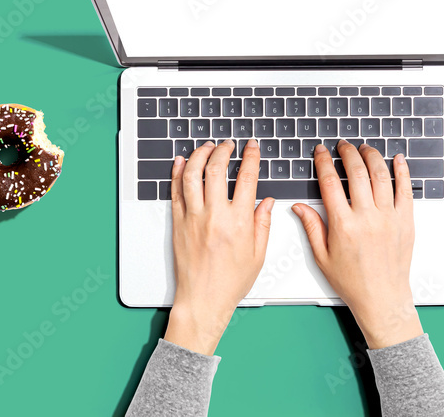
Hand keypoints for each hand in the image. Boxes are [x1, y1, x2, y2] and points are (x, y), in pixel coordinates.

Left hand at [164, 139, 273, 354]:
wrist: (203, 299)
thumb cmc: (230, 282)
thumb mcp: (258, 254)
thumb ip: (263, 224)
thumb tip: (267, 202)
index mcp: (239, 222)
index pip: (247, 178)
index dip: (251, 157)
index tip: (252, 147)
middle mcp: (215, 216)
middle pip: (217, 169)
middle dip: (223, 150)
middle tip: (228, 144)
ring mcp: (193, 218)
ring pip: (193, 175)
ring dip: (200, 155)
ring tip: (207, 147)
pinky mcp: (178, 223)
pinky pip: (175, 191)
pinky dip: (178, 172)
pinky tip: (182, 162)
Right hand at [291, 141, 422, 348]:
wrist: (382, 298)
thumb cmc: (353, 282)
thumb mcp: (323, 257)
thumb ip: (312, 227)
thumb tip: (299, 207)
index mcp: (343, 226)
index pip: (330, 183)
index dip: (324, 162)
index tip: (321, 152)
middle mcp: (367, 218)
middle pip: (356, 173)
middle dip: (348, 153)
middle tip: (343, 145)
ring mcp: (389, 218)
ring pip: (381, 176)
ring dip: (372, 157)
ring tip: (365, 149)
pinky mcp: (406, 221)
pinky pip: (405, 189)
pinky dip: (402, 171)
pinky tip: (397, 159)